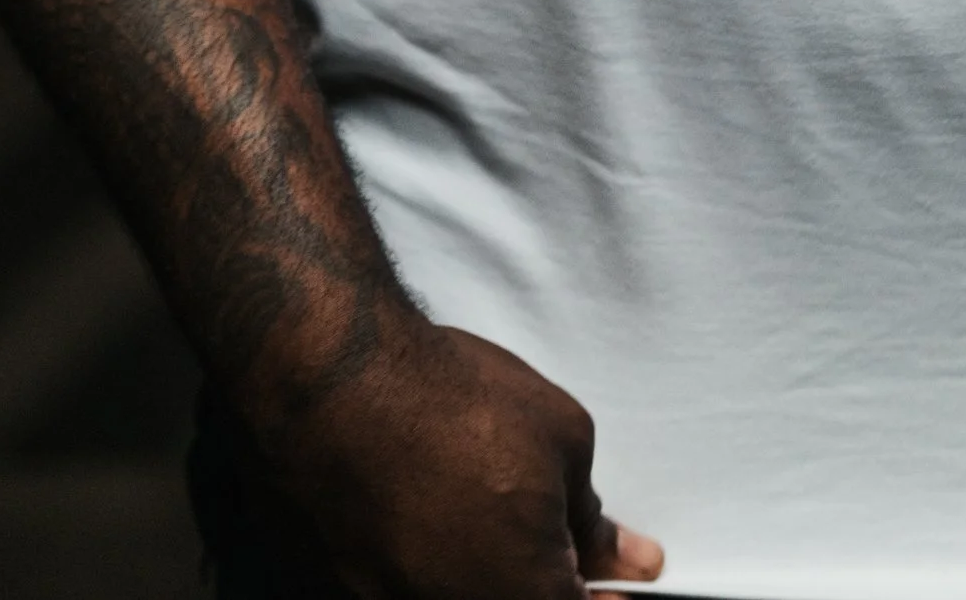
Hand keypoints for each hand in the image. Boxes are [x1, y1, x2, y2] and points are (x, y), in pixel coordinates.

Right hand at [245, 316, 666, 599]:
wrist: (338, 387)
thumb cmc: (455, 407)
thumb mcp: (561, 439)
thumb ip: (592, 518)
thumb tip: (627, 558)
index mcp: (524, 598)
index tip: (614, 587)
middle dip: (546, 582)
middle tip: (562, 549)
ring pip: (464, 595)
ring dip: (489, 573)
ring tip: (493, 516)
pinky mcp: (353, 592)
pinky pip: (414, 587)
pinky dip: (437, 563)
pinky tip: (442, 516)